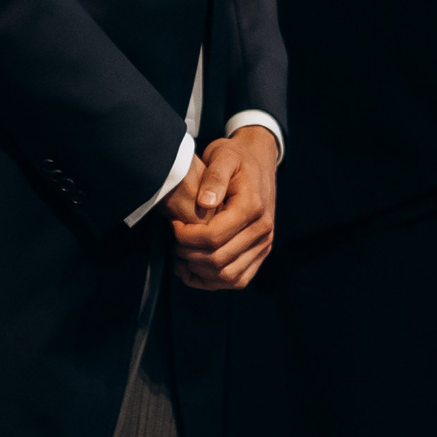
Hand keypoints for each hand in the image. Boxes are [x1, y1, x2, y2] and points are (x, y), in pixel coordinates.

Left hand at [167, 126, 278, 290]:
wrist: (259, 162)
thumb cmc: (236, 159)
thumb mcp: (223, 156)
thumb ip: (214, 177)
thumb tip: (205, 203)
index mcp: (252, 207)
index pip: (213, 237)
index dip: (186, 237)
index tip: (173, 224)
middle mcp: (263, 230)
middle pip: (218, 260)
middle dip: (188, 254)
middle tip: (174, 240)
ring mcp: (263, 245)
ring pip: (228, 276)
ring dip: (199, 271)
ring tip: (181, 254)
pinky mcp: (259, 254)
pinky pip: (237, 280)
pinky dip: (212, 281)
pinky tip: (193, 268)